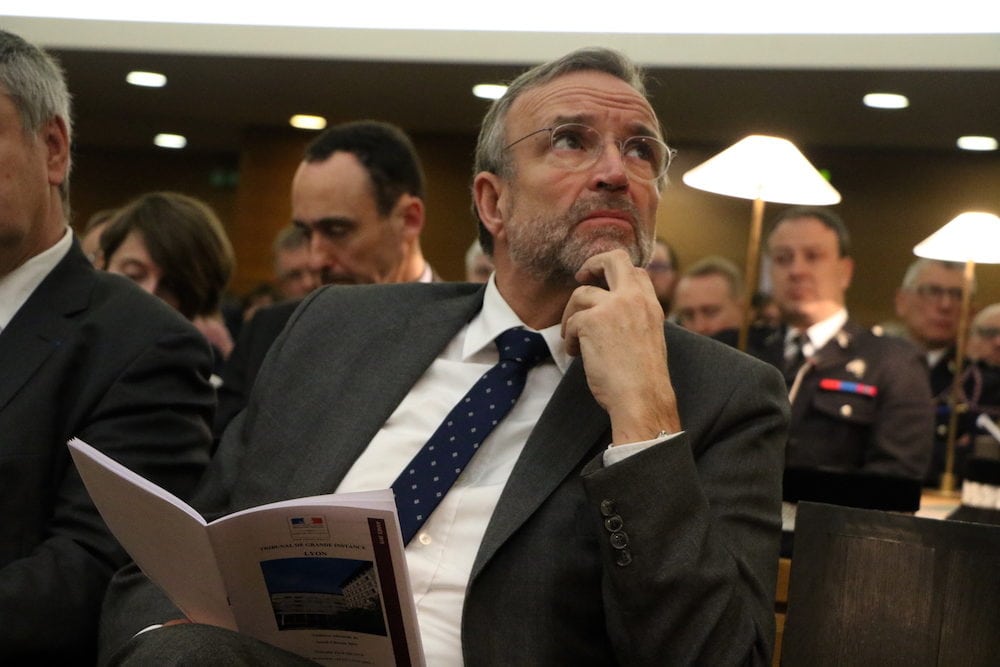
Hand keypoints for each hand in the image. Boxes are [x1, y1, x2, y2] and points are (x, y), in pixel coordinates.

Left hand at [561, 249, 680, 443]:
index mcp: (650, 304)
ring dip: (572, 317)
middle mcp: (633, 298)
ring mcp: (612, 307)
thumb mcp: (648, 338)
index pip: (635, 270)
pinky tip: (578, 355)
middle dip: (592, 264)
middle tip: (580, 276)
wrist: (641, 397)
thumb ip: (633, 319)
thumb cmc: (643, 379)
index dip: (616, 271)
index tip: (602, 280)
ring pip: (580, 294)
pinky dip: (571, 340)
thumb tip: (607, 318)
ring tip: (574, 340)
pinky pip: (571, 323)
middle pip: (612, 259)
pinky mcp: (591, 321)